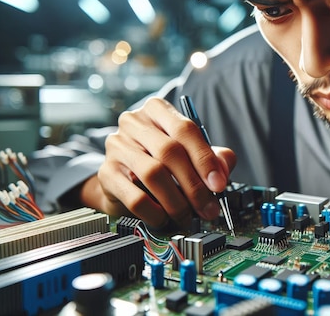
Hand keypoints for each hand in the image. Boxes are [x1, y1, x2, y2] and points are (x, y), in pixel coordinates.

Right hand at [85, 97, 236, 227]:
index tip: (219, 185)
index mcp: (158, 110)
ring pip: (153, 174)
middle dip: (194, 186)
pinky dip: (155, 212)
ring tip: (187, 217)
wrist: (123, 180)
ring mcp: (117, 146)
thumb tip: (222, 173)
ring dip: (176, 202)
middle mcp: (134, 123)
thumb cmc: (163, 162)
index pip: (185, 129)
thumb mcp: (192, 154)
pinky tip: (164, 219)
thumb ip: (214, 158)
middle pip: (170, 152)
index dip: (205, 159)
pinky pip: (134, 197)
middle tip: (208, 209)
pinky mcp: (106, 173)